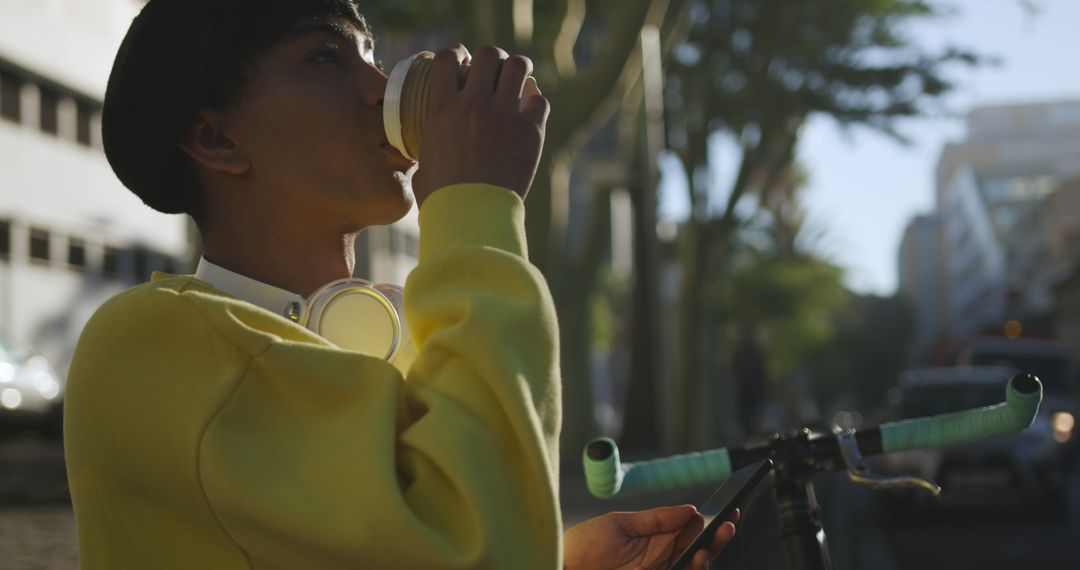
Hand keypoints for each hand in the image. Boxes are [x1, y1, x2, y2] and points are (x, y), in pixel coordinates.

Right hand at [410, 44, 549, 204]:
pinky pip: (539, 100)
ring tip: (518, 77)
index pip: (448, 57)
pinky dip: (535, 103)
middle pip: (489, 54)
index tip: (461, 61)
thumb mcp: (424, 164)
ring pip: (519, 66)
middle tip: (495, 69)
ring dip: (518, 69)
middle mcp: (474, 104)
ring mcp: (505, 116)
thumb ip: (429, 149)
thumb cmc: (442, 197)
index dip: (456, 54)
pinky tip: (530, 111)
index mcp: (443, 108)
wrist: (472, 217)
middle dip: (492, 58)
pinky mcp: (530, 133)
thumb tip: (423, 158)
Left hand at [563, 505, 738, 569]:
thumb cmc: (584, 548)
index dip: (710, 524)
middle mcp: (661, 561)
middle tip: (729, 522)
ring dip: (707, 555)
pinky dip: (693, 568)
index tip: (728, 509)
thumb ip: (655, 519)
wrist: (562, 567)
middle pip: (699, 552)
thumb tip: (689, 509)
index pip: (690, 533)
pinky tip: (697, 557)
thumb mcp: (619, 524)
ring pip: (694, 568)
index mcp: (655, 542)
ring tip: (711, 539)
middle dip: (717, 539)